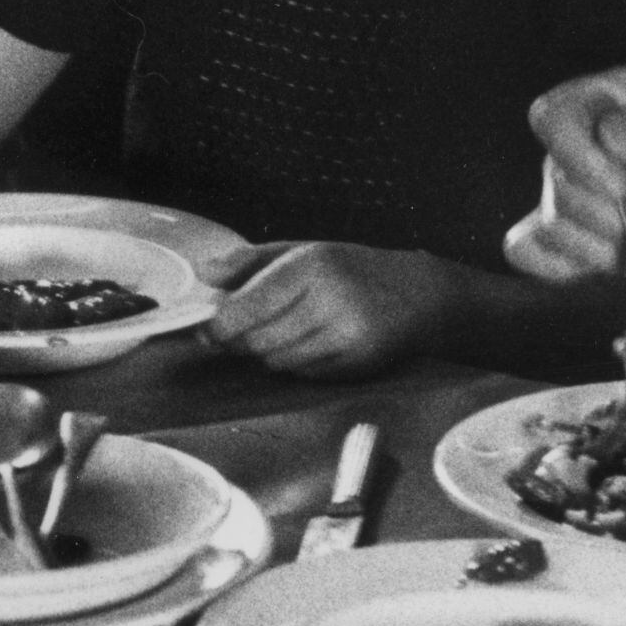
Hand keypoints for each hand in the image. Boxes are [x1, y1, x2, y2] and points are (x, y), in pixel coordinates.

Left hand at [203, 241, 452, 378]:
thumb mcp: (304, 250)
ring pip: (279, 361)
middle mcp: (330, 299)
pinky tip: (312, 345)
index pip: (249, 306)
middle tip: (242, 333)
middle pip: (259, 340)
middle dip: (243, 341)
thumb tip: (205, 273)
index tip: (208, 330)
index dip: (220, 325)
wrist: (420, 294)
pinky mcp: (357, 363)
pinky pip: (305, 375)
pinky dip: (297, 365)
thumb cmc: (353, 269)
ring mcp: (346, 335)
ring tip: (286, 333)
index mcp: (311, 265)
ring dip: (270, 354)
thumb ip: (251, 261)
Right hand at [504, 69, 625, 285]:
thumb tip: (609, 137)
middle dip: (624, 224)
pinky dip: (568, 270)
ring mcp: (563, 188)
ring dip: (617, 255)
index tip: (623, 188)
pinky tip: (617, 270)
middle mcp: (572, 143)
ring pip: (553, 228)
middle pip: (561, 188)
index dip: (578, 157)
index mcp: (600, 100)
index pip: (552, 118)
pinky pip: (528, 251)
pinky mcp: (564, 231)